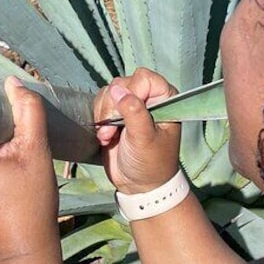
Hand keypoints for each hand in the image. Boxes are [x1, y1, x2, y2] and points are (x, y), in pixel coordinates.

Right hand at [94, 68, 180, 193]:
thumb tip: (117, 90)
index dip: (131, 93)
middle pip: (122, 84)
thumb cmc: (151, 163)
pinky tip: (105, 136)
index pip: (143, 78)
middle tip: (115, 130)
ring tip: (109, 136)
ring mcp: (130, 105)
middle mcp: (148, 97)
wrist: (139, 185)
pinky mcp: (115, 114)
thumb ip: (133, 111)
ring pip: (108, 93)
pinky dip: (99, 118)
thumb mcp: (144, 138)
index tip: (128, 116)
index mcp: (164, 99)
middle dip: (113, 107)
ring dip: (104, 115)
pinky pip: (100, 103)